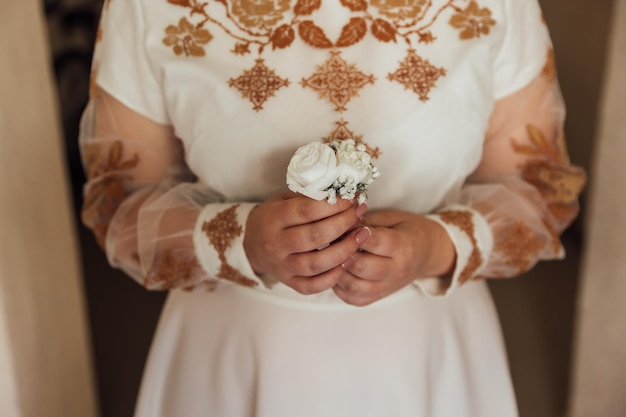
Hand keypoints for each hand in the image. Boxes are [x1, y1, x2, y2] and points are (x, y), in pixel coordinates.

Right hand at [244, 191, 367, 294]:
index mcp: (274, 218)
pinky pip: (313, 285)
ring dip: (344, 250)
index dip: (334, 205)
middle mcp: (275, 244)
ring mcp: (282, 266)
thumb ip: (308, 196)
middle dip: (344, 224)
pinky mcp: (289, 282)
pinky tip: (347, 261)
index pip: (308, 211)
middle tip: (360, 214)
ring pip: (316, 264)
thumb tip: (342, 191)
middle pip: (315, 237)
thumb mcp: (284, 199)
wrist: (251, 243)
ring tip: (361, 236)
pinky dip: (333, 276)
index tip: (353, 199)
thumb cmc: (274, 217)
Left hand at [333, 210, 455, 305]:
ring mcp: (387, 287)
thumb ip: (369, 221)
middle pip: (362, 266)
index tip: (345, 224)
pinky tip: (337, 271)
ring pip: (354, 286)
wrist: (428, 254)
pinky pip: (353, 298)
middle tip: (333, 239)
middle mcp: (396, 271)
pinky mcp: (378, 298)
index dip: (356, 233)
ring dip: (337, 271)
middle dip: (342, 252)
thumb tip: (343, 224)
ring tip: (332, 256)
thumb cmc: (409, 231)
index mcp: (404, 247)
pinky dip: (339, 287)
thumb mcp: (393, 218)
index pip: (377, 242)